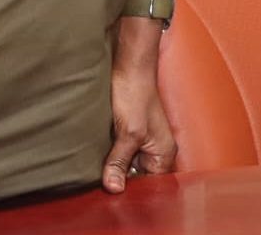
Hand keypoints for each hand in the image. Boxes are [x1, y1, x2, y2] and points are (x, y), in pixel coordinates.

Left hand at [102, 18, 174, 191]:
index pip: (150, 185)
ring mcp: (141, 140)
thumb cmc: (135, 94)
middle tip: (101, 184)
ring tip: (97, 171)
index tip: (113, 196)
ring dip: (112, 165)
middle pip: (137, 177)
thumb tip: (113, 188)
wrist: (128, 65)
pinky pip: (118, 151)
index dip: (132, 191)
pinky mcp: (127, 131)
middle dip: (121, 179)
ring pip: (126, 164)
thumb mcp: (128, 133)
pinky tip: (96, 154)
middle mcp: (155, 150)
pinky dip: (108, 153)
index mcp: (164, 153)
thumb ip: (120, 162)